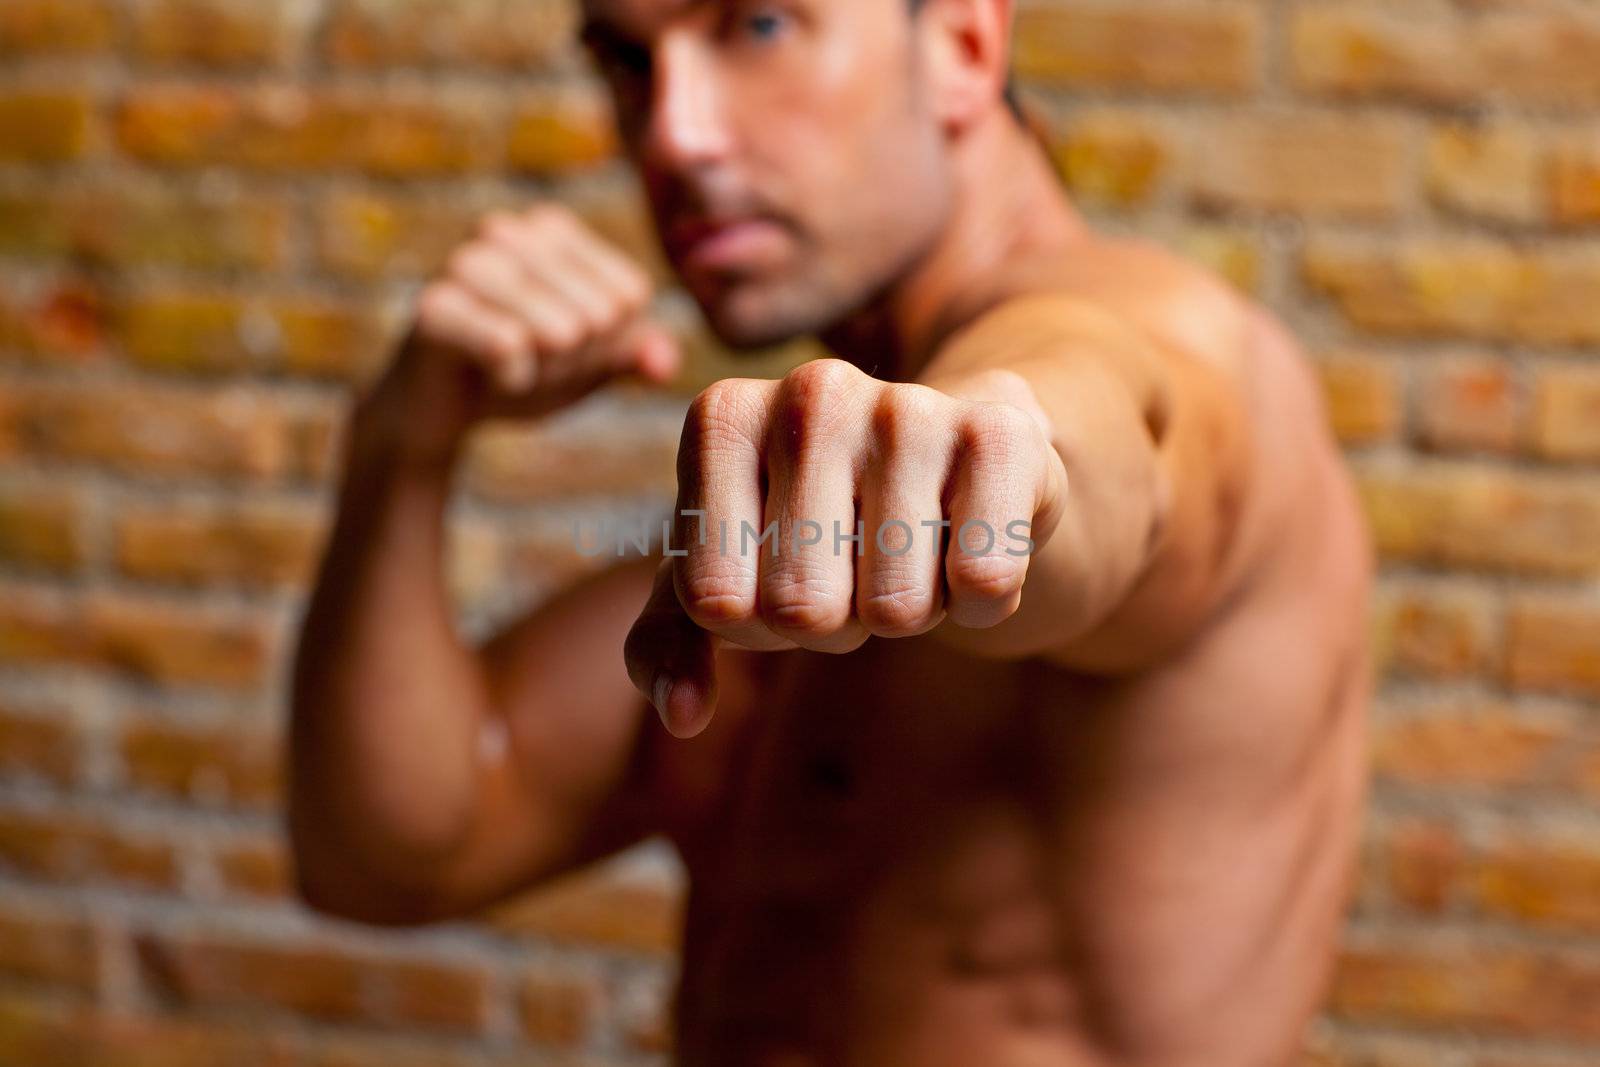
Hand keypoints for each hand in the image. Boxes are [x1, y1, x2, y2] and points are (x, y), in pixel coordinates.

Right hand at [359, 203, 681, 462]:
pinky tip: (488, 379)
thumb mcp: (589, 364)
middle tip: (528, 363)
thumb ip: (632, 354)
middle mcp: (506, 230)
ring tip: (509, 371)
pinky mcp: (433, 306)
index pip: (629, 296)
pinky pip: (511, 349)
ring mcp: (464, 262)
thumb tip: (663, 362)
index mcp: (551, 228)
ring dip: (545, 374)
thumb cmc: (519, 372)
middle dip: (574, 362)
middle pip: (599, 315)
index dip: (607, 343)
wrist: (435, 410)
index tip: (561, 348)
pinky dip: (513, 382)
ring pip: (560, 332)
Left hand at [624, 357, 1068, 737]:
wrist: (957, 465)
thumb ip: (672, 642)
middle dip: (833, 623)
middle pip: (801, 611)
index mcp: (722, 417)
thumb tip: (683, 714)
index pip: (715, 602)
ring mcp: (908, 405)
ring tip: (911, 551)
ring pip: (895, 609)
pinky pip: (981, 585)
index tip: (778, 571)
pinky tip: (968, 548)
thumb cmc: (820, 525)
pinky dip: (978, 605)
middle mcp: (809, 392)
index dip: (754, 622)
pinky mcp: (1000, 434)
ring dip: (907, 612)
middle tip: (854, 568)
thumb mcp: (729, 574)